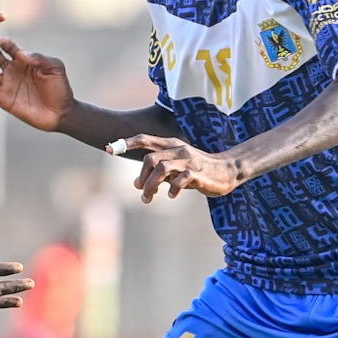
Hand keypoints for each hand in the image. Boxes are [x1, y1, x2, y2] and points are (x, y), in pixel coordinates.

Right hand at [0, 35, 76, 131]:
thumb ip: (40, 58)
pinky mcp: (4, 99)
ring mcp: (7, 84)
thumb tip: (22, 53)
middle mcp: (13, 70)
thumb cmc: (60, 88)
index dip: (5, 43)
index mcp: (25, 60)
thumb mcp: (55, 68)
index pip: (11, 48)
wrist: (61, 113)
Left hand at [121, 135, 241, 201]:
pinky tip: (170, 196)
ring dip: (151, 185)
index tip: (110, 149)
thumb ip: (159, 172)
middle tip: (140, 191)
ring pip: (161, 168)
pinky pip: (180, 180)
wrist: (227, 171)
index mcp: (172, 145)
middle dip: (141, 177)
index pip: (146, 139)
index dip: (127, 143)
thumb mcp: (177, 167)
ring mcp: (189, 161)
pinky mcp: (198, 173)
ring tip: (148, 198)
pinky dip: (172, 189)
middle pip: (150, 158)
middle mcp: (178, 149)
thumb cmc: (198, 170)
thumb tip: (138, 182)